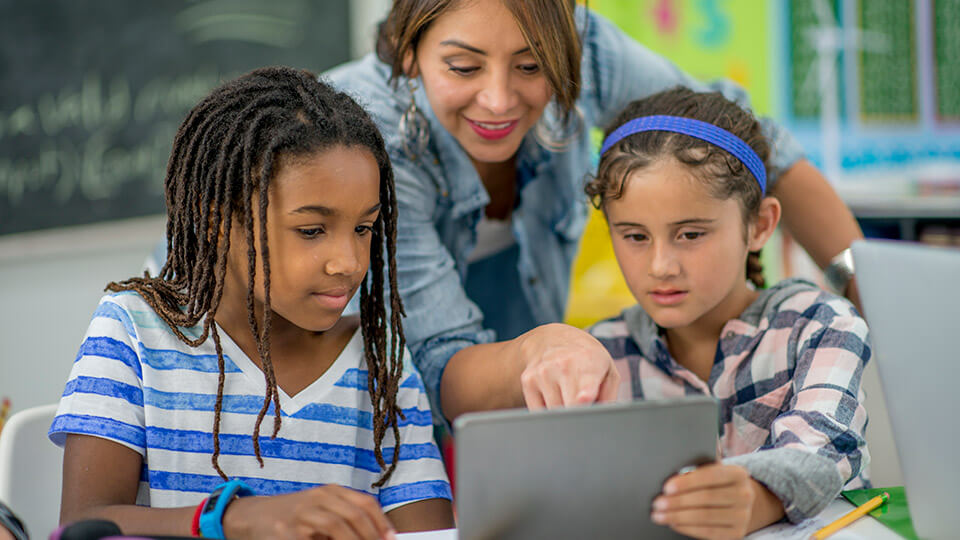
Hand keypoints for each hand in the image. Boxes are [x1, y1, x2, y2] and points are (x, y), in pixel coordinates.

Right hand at [224, 485, 395, 539]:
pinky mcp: (285, 532)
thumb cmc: (294, 517)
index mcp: (330, 492)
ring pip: (336, 527)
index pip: (364, 503)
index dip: (381, 523)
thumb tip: (377, 536)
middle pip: (353, 516)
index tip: (391, 539)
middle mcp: (317, 498)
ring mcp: (301, 514)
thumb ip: (345, 518)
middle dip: (370, 536)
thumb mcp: (321, 510)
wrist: (253, 517)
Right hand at [515, 323, 619, 409]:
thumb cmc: (586, 360)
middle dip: (579, 415)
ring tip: (568, 395)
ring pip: (554, 412)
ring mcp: (543, 372)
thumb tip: (603, 417)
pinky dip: (547, 411)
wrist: (552, 339)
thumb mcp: (608, 371)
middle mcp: (563, 365)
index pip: (584, 384)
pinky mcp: (527, 380)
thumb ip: (609, 396)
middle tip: (584, 407)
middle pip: (570, 408)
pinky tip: (554, 395)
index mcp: (589, 361)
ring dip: (563, 412)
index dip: (584, 395)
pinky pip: (538, 412)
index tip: (583, 398)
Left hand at [650, 464, 781, 538]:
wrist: (738, 503)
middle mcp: (745, 495)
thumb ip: (697, 473)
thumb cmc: (717, 484)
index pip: (711, 475)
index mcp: (738, 473)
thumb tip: (671, 481)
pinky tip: (674, 523)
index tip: (667, 487)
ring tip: (660, 515)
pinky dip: (687, 528)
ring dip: (678, 516)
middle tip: (658, 503)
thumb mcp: (712, 473)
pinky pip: (708, 532)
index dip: (687, 482)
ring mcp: (743, 516)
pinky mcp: (737, 533)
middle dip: (678, 501)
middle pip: (706, 497)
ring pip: (705, 516)